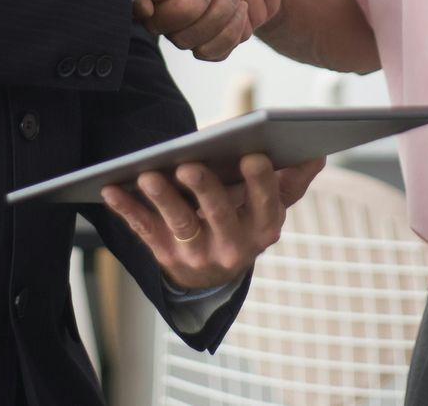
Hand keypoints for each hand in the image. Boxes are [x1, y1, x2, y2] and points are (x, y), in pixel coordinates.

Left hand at [99, 153, 326, 291]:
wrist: (215, 275)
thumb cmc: (245, 221)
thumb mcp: (272, 206)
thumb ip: (291, 180)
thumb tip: (316, 153)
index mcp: (264, 228)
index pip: (267, 205)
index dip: (260, 182)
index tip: (252, 156)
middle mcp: (233, 247)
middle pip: (219, 215)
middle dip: (205, 190)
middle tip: (190, 165)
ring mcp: (197, 254)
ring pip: (180, 224)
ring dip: (162, 199)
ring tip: (148, 174)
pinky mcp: (165, 256)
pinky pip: (145, 231)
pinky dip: (127, 210)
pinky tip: (110, 188)